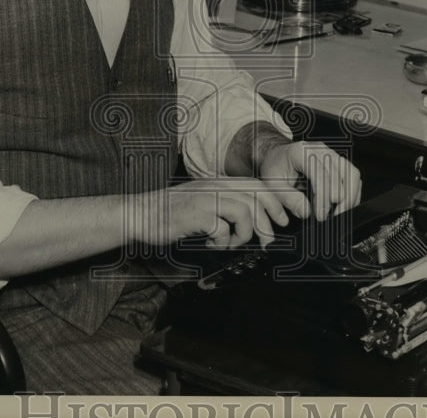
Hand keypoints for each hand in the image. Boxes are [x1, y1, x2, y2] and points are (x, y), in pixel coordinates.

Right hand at [128, 179, 289, 248]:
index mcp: (219, 182)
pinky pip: (221, 228)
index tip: (285, 220)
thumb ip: (226, 206)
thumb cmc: (173, 212)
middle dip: (268, 221)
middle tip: (266, 242)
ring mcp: (206, 198)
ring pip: (244, 211)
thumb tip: (256, 222)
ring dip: (243, 234)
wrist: (141, 214)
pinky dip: (221, 242)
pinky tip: (210, 245)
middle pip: (256, 196)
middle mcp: (215, 186)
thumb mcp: (204, 201)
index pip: (258, 185)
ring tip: (231, 244)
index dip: (277, 201)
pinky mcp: (195, 214)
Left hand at [258, 141, 361, 220]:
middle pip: (339, 175)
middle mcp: (319, 150)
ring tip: (339, 213)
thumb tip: (306, 211)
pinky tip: (344, 205)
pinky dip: (352, 192)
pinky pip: (353, 175)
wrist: (277, 155)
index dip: (322, 199)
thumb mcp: (272, 185)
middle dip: (336, 201)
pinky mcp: (338, 160)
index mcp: (301, 152)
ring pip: (351, 174)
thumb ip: (288, 199)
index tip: (320, 216)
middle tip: (328, 218)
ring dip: (349, 197)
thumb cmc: (275, 167)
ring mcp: (331, 153)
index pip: (320, 175)